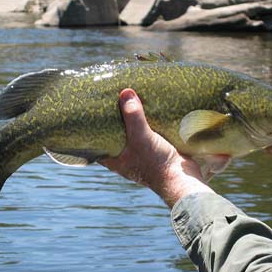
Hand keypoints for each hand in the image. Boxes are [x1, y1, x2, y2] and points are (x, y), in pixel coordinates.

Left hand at [100, 89, 213, 207]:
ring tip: (128, 101)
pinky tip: (148, 111)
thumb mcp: (141, 136)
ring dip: (132, 122)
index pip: (97, 146)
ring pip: (132, 135)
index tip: (90, 116)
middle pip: (115, 137)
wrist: (181, 178)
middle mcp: (126, 159)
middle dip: (114, 122)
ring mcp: (142, 155)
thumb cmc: (156, 162)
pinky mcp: (156, 151)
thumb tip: (125, 92)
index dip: (92, 132)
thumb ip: (133, 116)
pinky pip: (148, 135)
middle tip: (110, 102)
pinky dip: (147, 124)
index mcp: (116, 160)